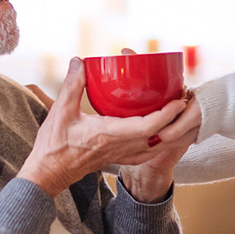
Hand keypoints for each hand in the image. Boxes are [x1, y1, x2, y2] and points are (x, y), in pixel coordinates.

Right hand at [18, 58, 185, 195]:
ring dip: (171, 134)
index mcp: (110, 134)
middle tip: (185, 103)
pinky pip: (146, 153)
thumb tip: (79, 60)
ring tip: (181, 118)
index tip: (178, 101)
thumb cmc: (54, 144)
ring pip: (155, 148)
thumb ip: (72, 84)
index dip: (166, 114)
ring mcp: (121, 156)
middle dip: (176, 121)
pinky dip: (158, 144)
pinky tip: (161, 136)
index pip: (147, 126)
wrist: (49, 173)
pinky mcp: (118, 159)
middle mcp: (120, 147)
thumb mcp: (60, 110)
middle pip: (159, 136)